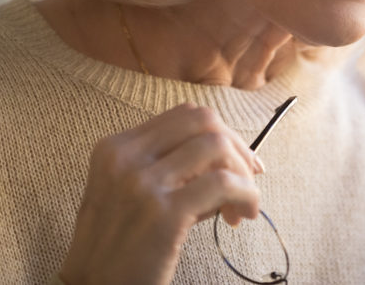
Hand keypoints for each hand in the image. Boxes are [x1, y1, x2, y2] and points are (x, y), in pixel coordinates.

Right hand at [59, 104, 262, 284]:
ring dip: (242, 173)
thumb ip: (168, 169)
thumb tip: (227, 160)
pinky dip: (245, 194)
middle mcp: (125, 157)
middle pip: (202, 121)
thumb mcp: (127, 194)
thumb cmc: (116, 249)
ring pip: (217, 146)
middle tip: (249, 176)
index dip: (219, 133)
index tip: (237, 159)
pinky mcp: (164, 213)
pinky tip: (245, 213)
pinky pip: (223, 184)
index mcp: (114, 148)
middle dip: (236, 146)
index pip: (183, 116)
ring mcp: (142, 183)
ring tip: (242, 205)